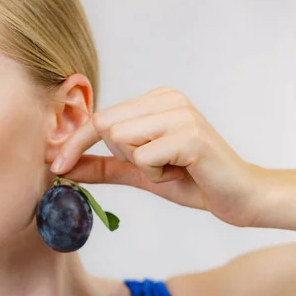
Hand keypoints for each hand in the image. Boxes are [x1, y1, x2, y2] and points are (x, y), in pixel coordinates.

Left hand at [50, 87, 267, 226]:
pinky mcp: (190, 134)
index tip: (55, 167)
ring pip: (121, 140)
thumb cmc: (193, 180)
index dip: (74, 144)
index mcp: (156, 100)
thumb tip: (64, 169)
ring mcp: (180, 113)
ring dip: (142, 167)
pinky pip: (143, 157)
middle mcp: (168, 98)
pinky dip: (157, 174)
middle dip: (120, 157)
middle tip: (156, 168)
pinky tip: (183, 171)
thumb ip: (104, 167)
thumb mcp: (140, 173)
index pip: (100, 117)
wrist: (240, 197)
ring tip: (172, 168)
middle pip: (106, 125)